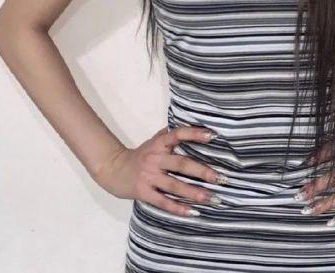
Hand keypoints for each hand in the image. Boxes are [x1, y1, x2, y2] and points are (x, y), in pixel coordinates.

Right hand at [93, 125, 225, 216]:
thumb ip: (170, 134)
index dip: (195, 134)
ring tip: (212, 198)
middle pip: (182, 164)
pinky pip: (163, 201)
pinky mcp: (143, 192)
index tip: (213, 136)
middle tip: (221, 178)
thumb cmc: (140, 155)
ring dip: (195, 193)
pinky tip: (193, 212)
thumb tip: (193, 123)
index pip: (178, 134)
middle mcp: (155, 158)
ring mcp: (149, 176)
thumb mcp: (154, 141)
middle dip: (203, 171)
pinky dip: (178, 208)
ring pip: (175, 185)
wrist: (113, 169)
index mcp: (159, 143)